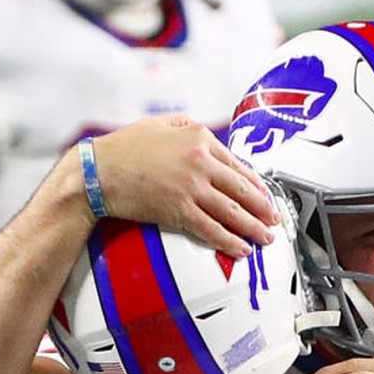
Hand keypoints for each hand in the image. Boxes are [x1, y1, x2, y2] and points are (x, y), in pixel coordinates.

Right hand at [91, 116, 279, 256]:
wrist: (99, 171)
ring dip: (253, 228)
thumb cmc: (125, 148)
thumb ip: (189, 131)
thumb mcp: (162, 125)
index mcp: (199, 136)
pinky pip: (212, 229)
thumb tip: (210, 143)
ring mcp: (191, 187)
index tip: (266, 196)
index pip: (237, 165)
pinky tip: (241, 248)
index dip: (256, 185)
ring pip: (232, 211)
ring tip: (265, 239)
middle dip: (263, 208)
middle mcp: (200, 160)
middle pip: (242, 189)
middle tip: (274, 220)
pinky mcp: (180, 210)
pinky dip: (230, 241)